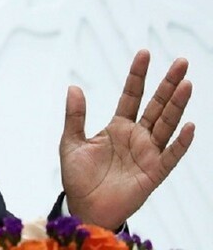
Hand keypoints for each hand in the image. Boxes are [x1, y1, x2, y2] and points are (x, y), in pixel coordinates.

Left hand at [59, 50, 194, 228]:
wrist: (83, 208)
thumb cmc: (78, 178)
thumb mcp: (71, 142)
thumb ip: (75, 116)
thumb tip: (73, 87)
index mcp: (117, 127)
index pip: (131, 95)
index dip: (138, 76)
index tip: (145, 53)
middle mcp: (136, 137)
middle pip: (156, 105)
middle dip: (167, 84)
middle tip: (182, 62)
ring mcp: (147, 153)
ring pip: (166, 124)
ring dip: (177, 105)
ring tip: (186, 84)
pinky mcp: (153, 173)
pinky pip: (170, 156)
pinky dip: (181, 142)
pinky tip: (189, 126)